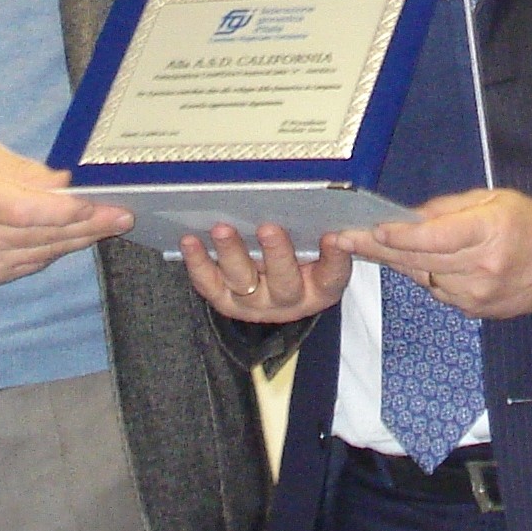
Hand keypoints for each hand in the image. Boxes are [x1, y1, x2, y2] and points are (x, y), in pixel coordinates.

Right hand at [0, 140, 132, 285]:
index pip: (28, 211)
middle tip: (124, 213)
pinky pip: (34, 262)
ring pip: (45, 252)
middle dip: (89, 224)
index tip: (102, 201)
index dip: (69, 209)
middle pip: (44, 235)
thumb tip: (68, 182)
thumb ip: (26, 171)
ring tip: (112, 223)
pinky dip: (58, 248)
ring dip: (82, 238)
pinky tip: (80, 235)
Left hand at [181, 223, 351, 323]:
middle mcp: (286, 302)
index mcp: (319, 290)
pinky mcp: (223, 299)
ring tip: (223, 229)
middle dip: (276, 254)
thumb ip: (333, 244)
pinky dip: (197, 262)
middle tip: (269, 228)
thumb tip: (341, 227)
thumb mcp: (325, 258)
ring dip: (231, 253)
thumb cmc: (306, 266)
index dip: (334, 259)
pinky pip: (208, 283)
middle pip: (283, 283)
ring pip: (241, 281)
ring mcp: (251, 303)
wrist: (277, 294)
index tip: (334, 237)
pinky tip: (190, 240)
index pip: (331, 277)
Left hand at [336, 188, 531, 320]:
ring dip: (397, 262)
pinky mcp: (474, 310)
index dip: (399, 235)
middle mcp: (480, 266)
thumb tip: (410, 218)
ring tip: (368, 245)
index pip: (434, 237)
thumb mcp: (494, 198)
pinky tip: (415, 262)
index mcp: (488, 231)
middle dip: (377, 247)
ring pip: (422, 278)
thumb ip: (450, 208)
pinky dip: (424, 276)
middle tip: (341, 238)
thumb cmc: (529, 223)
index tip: (369, 229)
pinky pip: (437, 291)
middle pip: (419, 260)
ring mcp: (476, 293)